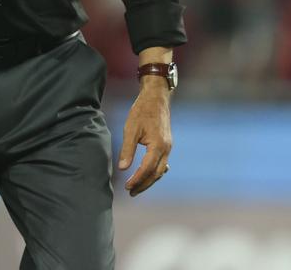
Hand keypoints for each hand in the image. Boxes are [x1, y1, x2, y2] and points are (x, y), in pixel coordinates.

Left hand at [117, 81, 172, 196]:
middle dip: (144, 184)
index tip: (127, 187)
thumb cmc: (141, 111)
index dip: (137, 180)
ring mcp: (168, 147)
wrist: (156, 98)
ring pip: (160, 170)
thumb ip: (127, 149)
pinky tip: (148, 175)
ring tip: (136, 187)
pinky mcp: (166, 144)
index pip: (147, 169)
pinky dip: (154, 172)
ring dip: (149, 180)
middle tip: (131, 192)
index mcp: (158, 146)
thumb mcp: (131, 129)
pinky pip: (162, 163)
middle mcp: (166, 149)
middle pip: (156, 174)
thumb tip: (122, 168)